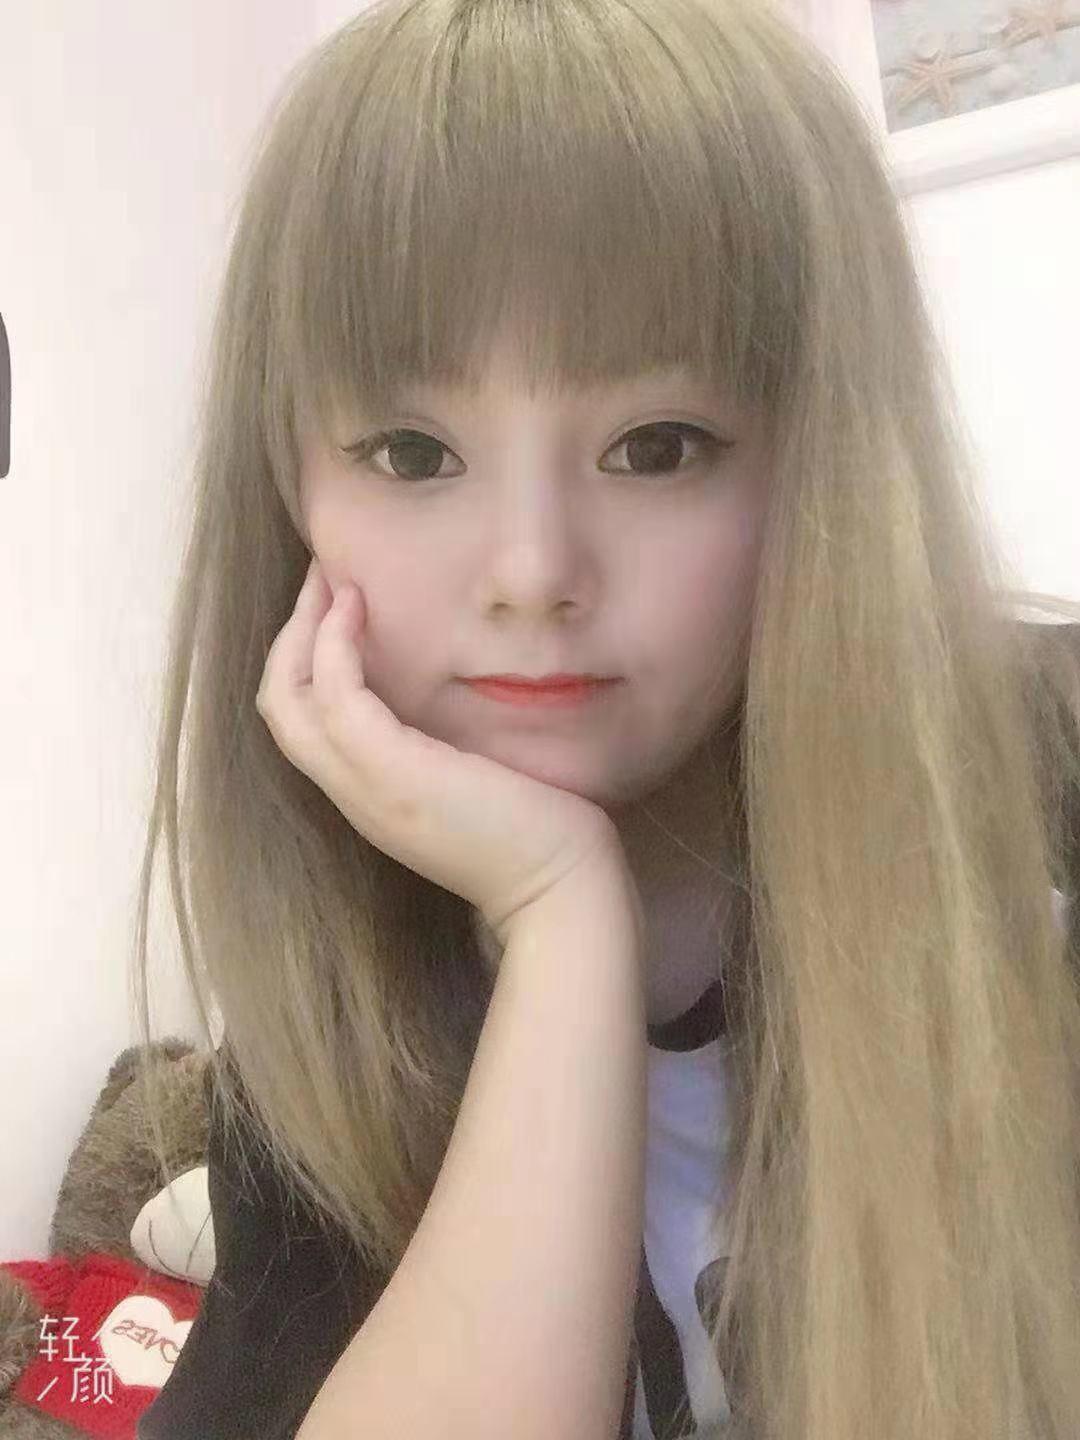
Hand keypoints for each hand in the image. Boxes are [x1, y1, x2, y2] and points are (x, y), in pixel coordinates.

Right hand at [256, 557, 628, 949]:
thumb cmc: (536, 834)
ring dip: (304, 627)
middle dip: (291, 633)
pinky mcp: (394, 773)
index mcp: (370, 795)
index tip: (332, 604)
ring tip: (333, 579)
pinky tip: (357, 607)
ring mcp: (367, 785)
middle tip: (320, 575)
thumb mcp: (471, 781)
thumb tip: (446, 694)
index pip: (302, 722)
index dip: (303, 659)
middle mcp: (354, 793)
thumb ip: (441, 746)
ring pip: (289, 697)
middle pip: (279, 704)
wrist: (560, 889)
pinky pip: (337, 697)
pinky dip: (336, 644)